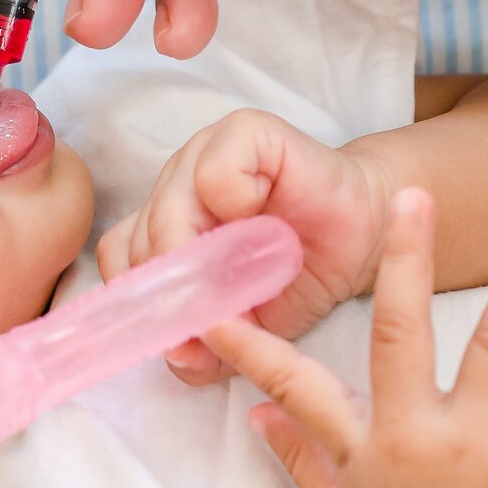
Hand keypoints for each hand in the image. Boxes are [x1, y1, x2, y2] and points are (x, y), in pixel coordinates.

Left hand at [100, 109, 391, 384]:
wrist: (365, 237)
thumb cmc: (301, 274)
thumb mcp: (250, 329)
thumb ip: (208, 349)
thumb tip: (178, 355)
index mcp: (165, 221)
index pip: (121, 258)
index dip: (149, 298)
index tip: (191, 326)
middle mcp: (175, 183)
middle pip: (142, 242)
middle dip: (184, 291)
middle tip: (231, 308)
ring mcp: (203, 151)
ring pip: (168, 211)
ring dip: (210, 255)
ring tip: (253, 266)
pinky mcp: (244, 132)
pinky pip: (213, 174)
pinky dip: (235, 203)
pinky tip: (264, 216)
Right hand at [203, 189, 487, 487]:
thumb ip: (299, 454)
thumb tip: (255, 416)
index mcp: (366, 441)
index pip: (297, 383)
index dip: (253, 345)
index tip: (214, 304)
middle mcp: (415, 435)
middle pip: (403, 336)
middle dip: (408, 262)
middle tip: (415, 198)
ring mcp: (474, 452)